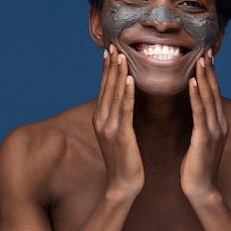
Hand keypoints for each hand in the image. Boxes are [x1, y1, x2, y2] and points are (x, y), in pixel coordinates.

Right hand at [93, 45, 144, 198]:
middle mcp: (101, 120)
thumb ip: (119, 117)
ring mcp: (109, 128)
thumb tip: (124, 101)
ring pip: (114, 95)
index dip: (106, 69)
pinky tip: (130, 79)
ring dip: (117, 74)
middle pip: (106, 87)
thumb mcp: (118, 134)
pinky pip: (124, 109)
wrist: (123, 185)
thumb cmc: (125, 160)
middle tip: (114, 45)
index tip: (110, 50)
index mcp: (101, 119)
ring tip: (121, 55)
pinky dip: (126, 93)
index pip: (103, 89)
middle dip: (110, 66)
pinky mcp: (120, 135)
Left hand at [180, 49, 228, 201]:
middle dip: (210, 70)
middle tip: (205, 50)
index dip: (211, 75)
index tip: (206, 57)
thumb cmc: (196, 167)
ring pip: (209, 98)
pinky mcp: (204, 138)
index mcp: (218, 124)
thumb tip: (194, 112)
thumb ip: (200, 125)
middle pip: (214, 91)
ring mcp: (214, 131)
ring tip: (200, 59)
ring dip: (204, 77)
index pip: (214, 94)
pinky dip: (197, 96)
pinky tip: (193, 82)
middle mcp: (220, 124)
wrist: (201, 190)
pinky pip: (200, 112)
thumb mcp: (200, 141)